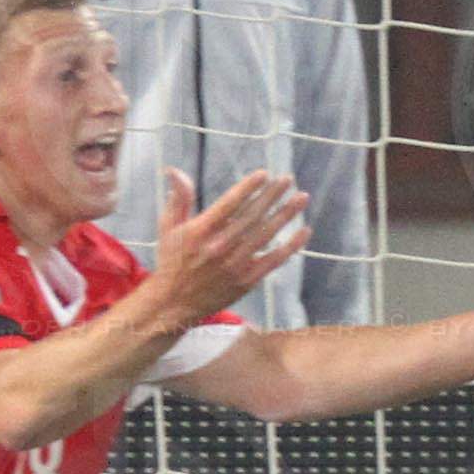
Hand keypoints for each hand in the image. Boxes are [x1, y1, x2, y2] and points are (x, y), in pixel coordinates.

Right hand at [149, 168, 307, 319]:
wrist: (174, 304)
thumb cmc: (172, 261)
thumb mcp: (169, 228)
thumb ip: (179, 199)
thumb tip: (175, 170)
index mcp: (201, 231)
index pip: (229, 204)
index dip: (248, 188)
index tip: (264, 174)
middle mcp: (219, 247)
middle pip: (252, 216)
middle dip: (272, 195)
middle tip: (288, 179)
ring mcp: (235, 265)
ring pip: (266, 235)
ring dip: (286, 214)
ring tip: (302, 198)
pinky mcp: (247, 280)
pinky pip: (274, 260)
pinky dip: (291, 246)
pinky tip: (305, 231)